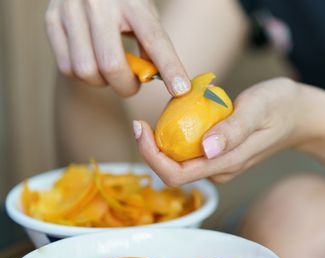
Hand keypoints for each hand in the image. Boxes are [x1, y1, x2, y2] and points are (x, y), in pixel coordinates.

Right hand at [45, 0, 189, 96]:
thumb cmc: (124, 6)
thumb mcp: (144, 15)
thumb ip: (152, 46)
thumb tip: (165, 81)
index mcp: (131, 1)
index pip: (154, 40)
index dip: (170, 68)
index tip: (181, 90)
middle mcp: (98, 2)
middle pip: (111, 64)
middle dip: (126, 86)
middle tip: (133, 84)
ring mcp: (71, 9)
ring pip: (86, 70)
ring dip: (103, 82)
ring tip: (111, 71)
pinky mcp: (51, 19)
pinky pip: (67, 67)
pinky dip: (83, 74)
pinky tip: (92, 62)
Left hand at [133, 78, 324, 184]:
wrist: (302, 114)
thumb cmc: (281, 106)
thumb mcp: (258, 109)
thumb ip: (233, 129)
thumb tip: (206, 148)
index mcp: (227, 163)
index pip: (177, 175)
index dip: (152, 156)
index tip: (141, 128)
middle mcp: (221, 169)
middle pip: (174, 172)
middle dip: (151, 150)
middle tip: (142, 121)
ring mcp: (221, 164)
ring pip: (181, 162)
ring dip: (164, 143)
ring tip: (162, 114)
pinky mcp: (221, 155)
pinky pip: (191, 151)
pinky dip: (178, 135)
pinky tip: (181, 114)